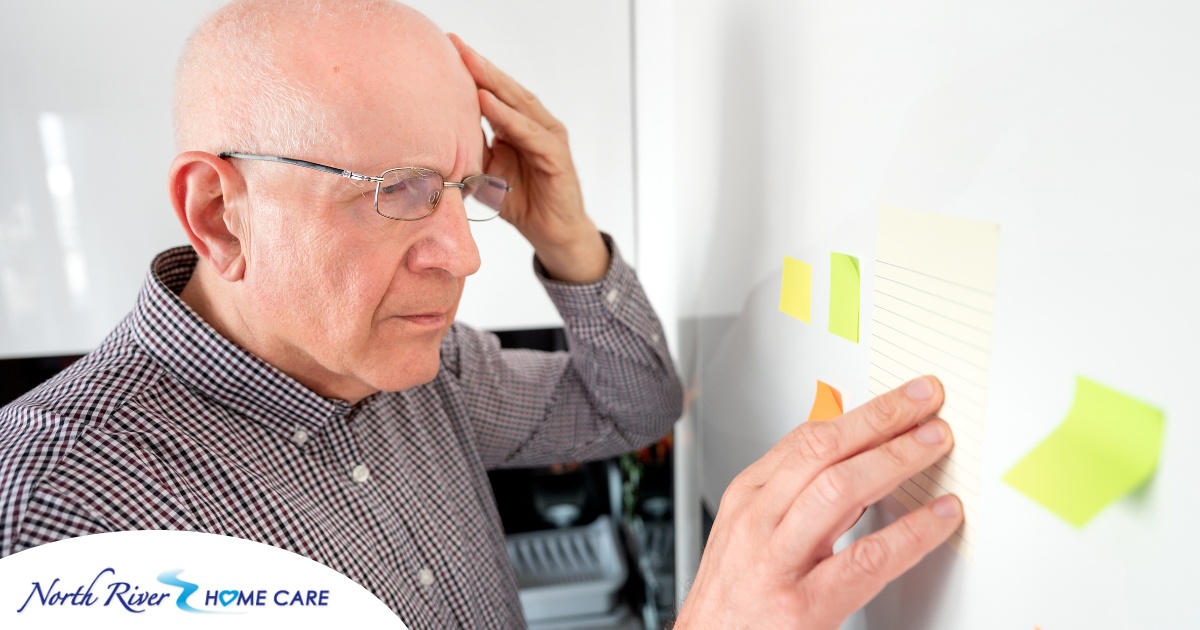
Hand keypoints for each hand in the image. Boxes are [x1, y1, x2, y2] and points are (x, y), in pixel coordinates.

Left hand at [450, 34, 608, 282]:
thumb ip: (471, 150)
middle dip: (480, 66)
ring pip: (519, 104)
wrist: (551, 233)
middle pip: (506, 89)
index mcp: (518, 125)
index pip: (494, 91)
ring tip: (469, 63)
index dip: (472, 71)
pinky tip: (487, 101)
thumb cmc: (520, 201)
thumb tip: (435, 139)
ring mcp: (548, 138)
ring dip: (492, 82)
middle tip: (455, 44)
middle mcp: (536, 125)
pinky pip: (529, 133)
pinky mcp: (556, 157)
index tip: (446, 48)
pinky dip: (508, 117)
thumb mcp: (486, 172)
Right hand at [674, 376, 962, 628]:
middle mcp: (756, 523)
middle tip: (926, 405)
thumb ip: (797, 497)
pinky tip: (938, 518)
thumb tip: (856, 458)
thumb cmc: (734, 600)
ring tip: (934, 446)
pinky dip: (911, 533)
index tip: (902, 399)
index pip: (806, 437)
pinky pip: (866, 559)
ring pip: (840, 490)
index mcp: (747, 499)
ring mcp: (776, 563)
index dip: (862, 412)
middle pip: (823, 451)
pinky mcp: (801, 607)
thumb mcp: (752, 534)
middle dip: (881, 421)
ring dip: (896, 460)